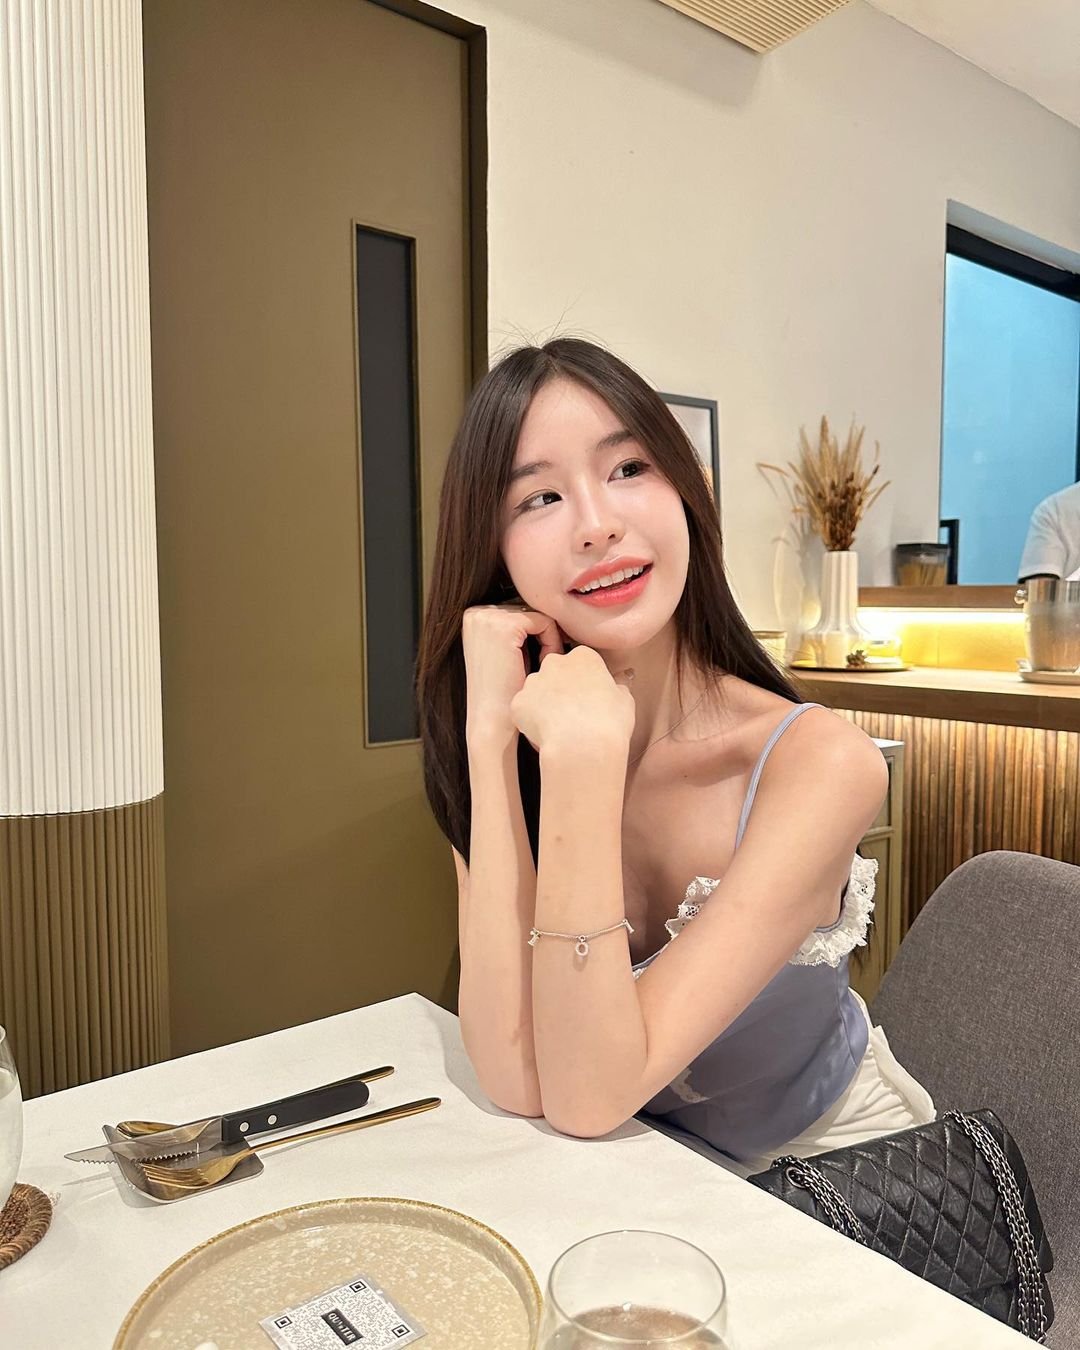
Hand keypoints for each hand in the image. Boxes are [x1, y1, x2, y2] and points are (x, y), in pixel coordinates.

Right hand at [462, 603, 564, 751]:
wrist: (492, 721)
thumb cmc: (504, 693)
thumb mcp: (506, 652)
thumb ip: (517, 629)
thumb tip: (546, 606)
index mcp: (473, 616)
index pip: (520, 610)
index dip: (535, 635)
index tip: (538, 661)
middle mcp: (476, 612)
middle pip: (530, 610)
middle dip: (542, 636)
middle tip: (543, 667)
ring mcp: (487, 617)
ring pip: (539, 615)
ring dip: (548, 641)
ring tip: (542, 669)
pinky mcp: (505, 626)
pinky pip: (545, 623)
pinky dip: (552, 644)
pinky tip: (544, 667)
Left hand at [509, 645, 634, 759]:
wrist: (583, 746)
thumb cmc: (609, 723)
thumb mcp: (625, 700)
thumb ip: (620, 685)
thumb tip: (623, 678)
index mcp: (583, 657)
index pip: (581, 663)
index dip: (585, 682)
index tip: (589, 699)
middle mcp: (554, 663)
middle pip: (555, 671)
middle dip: (561, 688)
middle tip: (573, 712)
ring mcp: (533, 682)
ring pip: (536, 690)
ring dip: (544, 703)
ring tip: (559, 727)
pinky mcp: (518, 702)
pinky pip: (523, 710)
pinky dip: (530, 720)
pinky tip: (545, 733)